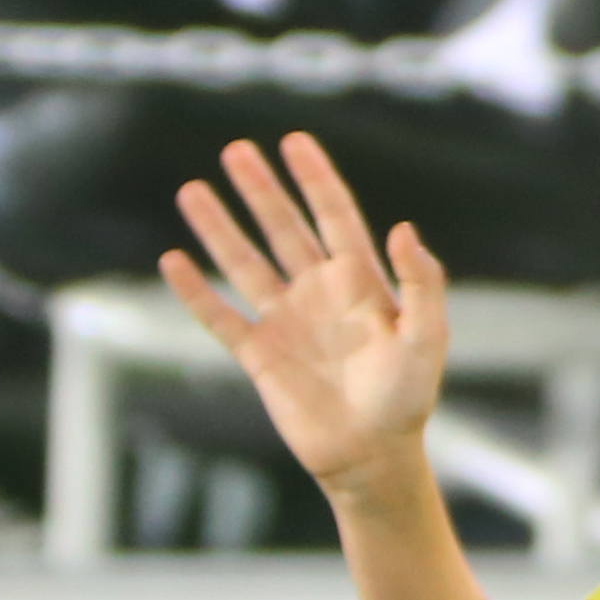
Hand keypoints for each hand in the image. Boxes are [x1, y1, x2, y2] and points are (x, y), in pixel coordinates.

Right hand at [161, 133, 449, 499]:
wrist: (372, 457)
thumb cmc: (406, 398)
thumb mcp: (426, 337)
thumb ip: (420, 283)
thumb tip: (404, 229)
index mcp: (360, 281)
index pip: (334, 215)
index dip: (315, 178)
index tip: (294, 141)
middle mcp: (318, 292)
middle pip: (283, 228)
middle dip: (260, 189)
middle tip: (235, 149)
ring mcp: (286, 322)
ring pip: (245, 263)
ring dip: (220, 228)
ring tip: (193, 189)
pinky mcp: (260, 356)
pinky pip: (220, 317)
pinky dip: (196, 291)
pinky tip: (173, 261)